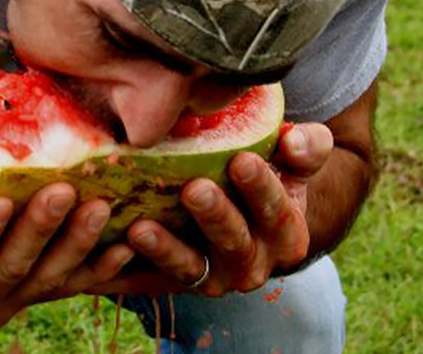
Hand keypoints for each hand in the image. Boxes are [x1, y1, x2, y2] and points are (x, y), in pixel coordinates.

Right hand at [0, 183, 135, 334]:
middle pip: (11, 270)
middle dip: (39, 230)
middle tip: (62, 190)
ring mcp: (5, 306)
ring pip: (46, 276)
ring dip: (75, 242)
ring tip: (97, 205)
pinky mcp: (27, 296)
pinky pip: (67, 285)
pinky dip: (98, 267)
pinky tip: (123, 244)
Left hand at [88, 122, 334, 296]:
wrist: (244, 218)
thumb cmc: (268, 177)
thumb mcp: (294, 164)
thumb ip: (306, 148)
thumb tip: (294, 140)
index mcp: (286, 234)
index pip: (275, 210)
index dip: (261, 187)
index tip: (242, 160)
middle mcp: (254, 264)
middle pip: (234, 241)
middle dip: (214, 215)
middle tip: (193, 188)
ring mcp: (215, 278)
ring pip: (191, 267)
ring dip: (166, 249)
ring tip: (141, 228)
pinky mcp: (178, 283)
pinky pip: (155, 280)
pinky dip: (134, 269)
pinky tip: (116, 247)